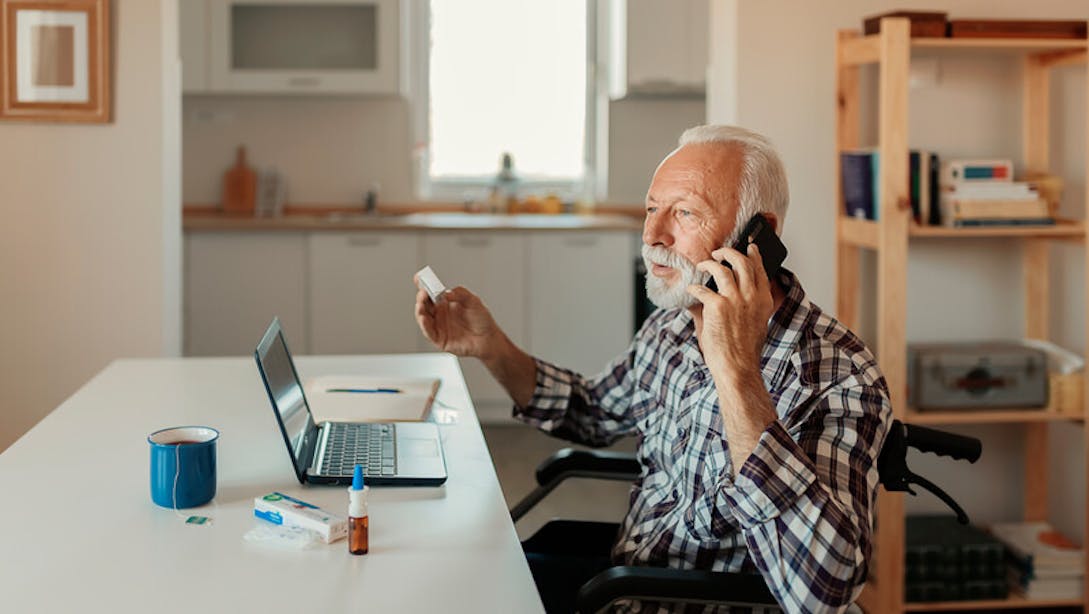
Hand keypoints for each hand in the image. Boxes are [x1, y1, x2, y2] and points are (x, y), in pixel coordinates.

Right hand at [413, 280, 502, 359]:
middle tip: (423, 292)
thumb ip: (461, 294)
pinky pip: (428, 332)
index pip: (431, 293)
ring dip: (419, 310)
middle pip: (425, 304)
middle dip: (421, 297)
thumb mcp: (473, 301)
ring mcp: (438, 326)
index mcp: (446, 303)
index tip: (419, 278)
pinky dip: (424, 325)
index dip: (424, 285)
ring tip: (421, 304)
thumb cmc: (482, 320)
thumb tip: (447, 293)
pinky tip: (424, 317)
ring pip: (423, 317)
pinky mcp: (439, 339)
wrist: (488, 338)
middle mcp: (440, 314)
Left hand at [686, 244, 774, 378]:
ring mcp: (735, 300)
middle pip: (741, 262)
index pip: (761, 270)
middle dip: (729, 253)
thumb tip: (729, 291)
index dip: (754, 255)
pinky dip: (694, 288)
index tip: (750, 247)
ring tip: (702, 265)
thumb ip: (746, 305)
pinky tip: (691, 290)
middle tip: (719, 253)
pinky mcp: (717, 306)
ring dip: (709, 263)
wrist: (737, 368)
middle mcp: (752, 297)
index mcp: (764, 301)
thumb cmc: (743, 351)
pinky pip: (702, 289)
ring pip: (722, 268)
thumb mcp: (754, 324)